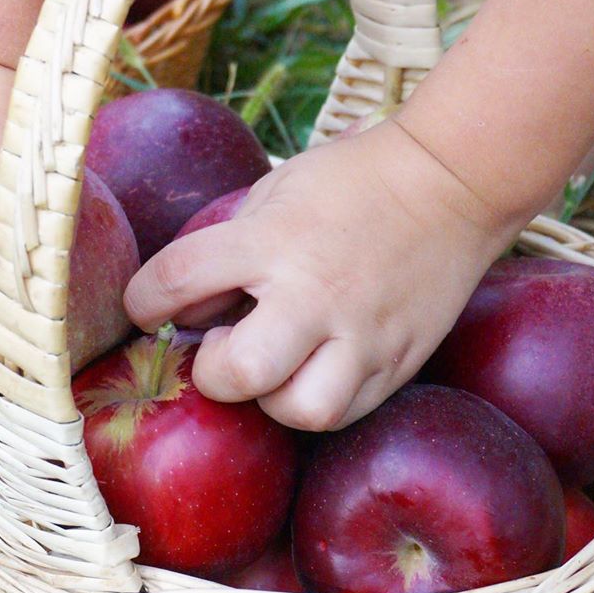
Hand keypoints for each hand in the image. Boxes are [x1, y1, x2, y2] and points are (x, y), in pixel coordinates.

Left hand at [124, 119, 522, 430]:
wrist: (452, 183)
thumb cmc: (354, 180)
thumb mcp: (275, 191)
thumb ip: (227, 247)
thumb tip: (188, 310)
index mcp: (272, 240)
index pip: (175, 280)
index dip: (142, 301)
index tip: (147, 306)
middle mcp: (314, 293)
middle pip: (238, 372)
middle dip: (212, 372)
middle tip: (222, 347)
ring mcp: (362, 333)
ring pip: (299, 411)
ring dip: (271, 398)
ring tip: (276, 367)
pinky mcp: (399, 360)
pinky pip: (346, 412)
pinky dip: (318, 400)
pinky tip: (314, 370)